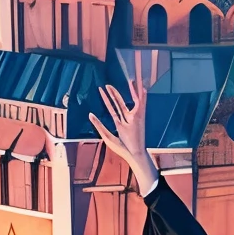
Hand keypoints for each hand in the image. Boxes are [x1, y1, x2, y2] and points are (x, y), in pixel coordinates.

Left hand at [92, 76, 159, 194]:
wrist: (133, 154)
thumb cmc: (122, 148)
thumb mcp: (107, 136)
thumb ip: (98, 124)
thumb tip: (90, 114)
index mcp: (120, 123)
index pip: (112, 109)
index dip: (107, 100)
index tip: (102, 91)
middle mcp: (128, 119)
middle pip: (120, 103)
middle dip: (114, 94)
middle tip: (107, 85)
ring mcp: (134, 118)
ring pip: (132, 102)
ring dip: (130, 91)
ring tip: (128, 81)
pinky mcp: (140, 118)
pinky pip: (142, 105)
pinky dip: (143, 97)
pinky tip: (143, 88)